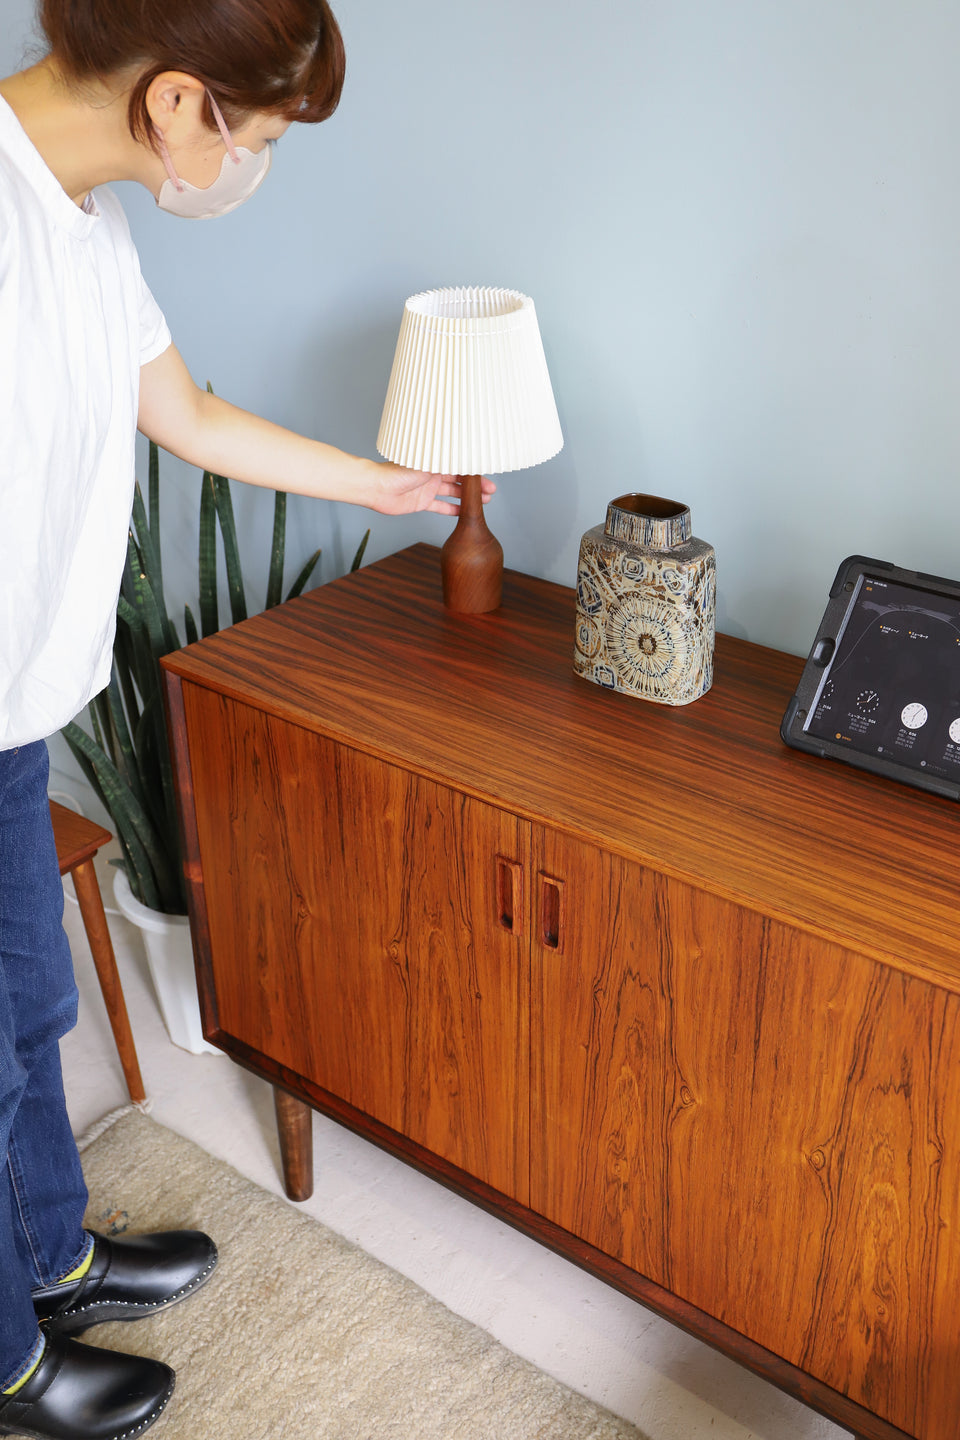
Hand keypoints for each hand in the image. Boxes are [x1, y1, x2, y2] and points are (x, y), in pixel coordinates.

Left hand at [370, 464, 496, 516]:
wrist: (377, 488)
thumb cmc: (397, 472)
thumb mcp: (425, 464)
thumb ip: (443, 461)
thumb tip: (462, 451)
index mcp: (434, 461)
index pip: (459, 465)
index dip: (474, 471)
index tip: (488, 474)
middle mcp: (432, 474)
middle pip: (459, 480)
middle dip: (475, 486)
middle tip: (490, 491)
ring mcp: (428, 488)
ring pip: (453, 493)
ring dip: (467, 498)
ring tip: (483, 502)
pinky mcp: (422, 502)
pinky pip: (440, 507)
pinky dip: (452, 510)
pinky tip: (464, 513)